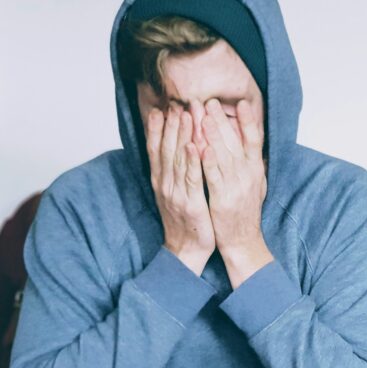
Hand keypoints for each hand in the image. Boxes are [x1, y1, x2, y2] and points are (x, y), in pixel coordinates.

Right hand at [146, 106, 214, 275]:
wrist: (186, 250)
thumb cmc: (185, 220)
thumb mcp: (174, 193)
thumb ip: (173, 172)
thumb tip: (174, 150)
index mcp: (161, 181)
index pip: (156, 149)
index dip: (158, 128)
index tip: (161, 107)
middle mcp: (165, 184)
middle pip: (166, 148)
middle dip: (171, 124)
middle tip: (176, 102)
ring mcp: (176, 193)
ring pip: (177, 159)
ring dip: (181, 135)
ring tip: (186, 114)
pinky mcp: (190, 203)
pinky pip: (191, 178)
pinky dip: (191, 161)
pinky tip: (193, 145)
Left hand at [201, 99, 272, 287]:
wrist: (243, 241)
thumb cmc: (245, 212)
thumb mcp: (256, 185)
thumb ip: (251, 164)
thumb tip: (251, 143)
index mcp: (256, 170)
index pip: (255, 140)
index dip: (249, 121)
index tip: (242, 102)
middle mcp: (249, 176)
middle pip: (236, 142)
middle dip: (221, 120)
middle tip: (209, 101)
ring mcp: (236, 187)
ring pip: (223, 155)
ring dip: (213, 134)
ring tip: (202, 115)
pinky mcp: (223, 198)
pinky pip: (214, 176)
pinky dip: (207, 160)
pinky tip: (200, 146)